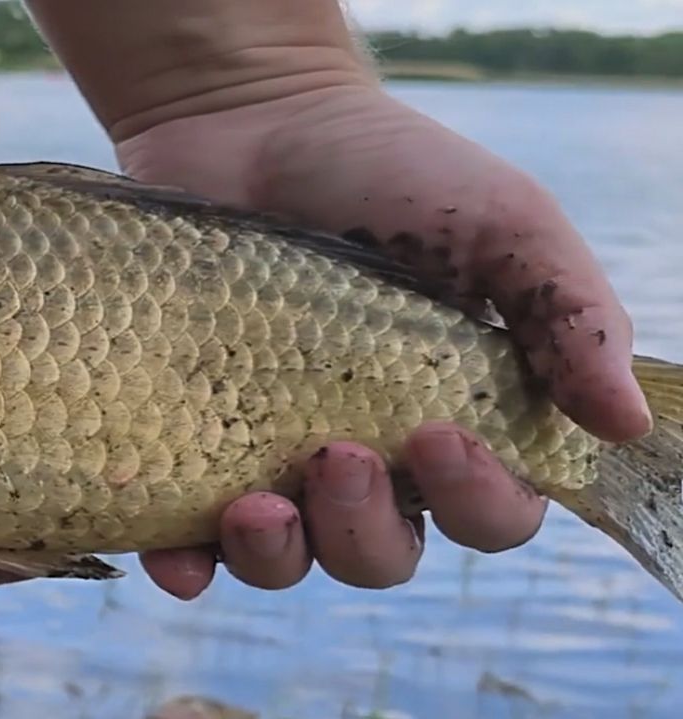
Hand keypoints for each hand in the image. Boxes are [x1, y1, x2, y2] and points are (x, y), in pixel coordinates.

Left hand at [118, 84, 650, 598]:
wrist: (252, 122)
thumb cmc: (389, 171)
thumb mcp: (501, 221)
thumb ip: (571, 311)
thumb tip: (625, 423)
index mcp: (451, 419)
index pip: (490, 511)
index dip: (477, 501)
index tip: (434, 436)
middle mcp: (365, 454)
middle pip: (382, 554)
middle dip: (364, 529)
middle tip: (334, 456)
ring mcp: (270, 452)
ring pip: (288, 560)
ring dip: (278, 557)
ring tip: (255, 507)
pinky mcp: (188, 441)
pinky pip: (187, 540)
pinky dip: (183, 564)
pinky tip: (177, 559)